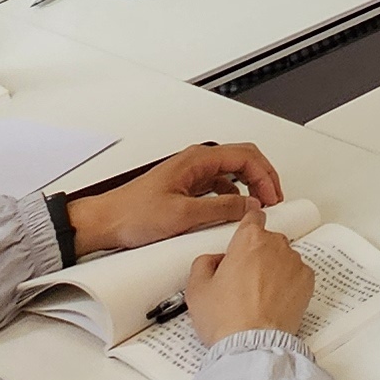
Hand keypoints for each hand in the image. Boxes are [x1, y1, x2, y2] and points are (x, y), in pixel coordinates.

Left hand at [72, 141, 287, 251]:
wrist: (105, 222)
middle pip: (243, 160)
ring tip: (257, 208)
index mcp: (197, 159)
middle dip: (263, 178)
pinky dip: (233, 198)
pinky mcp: (186, 190)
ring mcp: (191, 175)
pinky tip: (232, 215)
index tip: (273, 197)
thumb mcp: (183, 214)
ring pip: (232, 174)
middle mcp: (196, 162)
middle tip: (274, 199)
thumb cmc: (133, 214)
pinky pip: (219, 188)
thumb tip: (250, 207)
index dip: (266, 176)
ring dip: (249, 188)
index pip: (246, 157)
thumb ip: (220, 208)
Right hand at [182, 215, 315, 344]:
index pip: (253, 216)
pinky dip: (288, 283)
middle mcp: (276, 245)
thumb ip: (203, 262)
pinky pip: (296, 275)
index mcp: (248, 240)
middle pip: (267, 240)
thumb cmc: (226, 319)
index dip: (248, 225)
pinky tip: (273, 301)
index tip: (246, 232)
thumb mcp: (196, 288)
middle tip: (242, 279)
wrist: (253, 346)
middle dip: (257, 254)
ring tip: (258, 295)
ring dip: (274, 269)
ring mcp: (294, 263)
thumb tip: (214, 259)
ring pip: (283, 258)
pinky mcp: (307, 283)